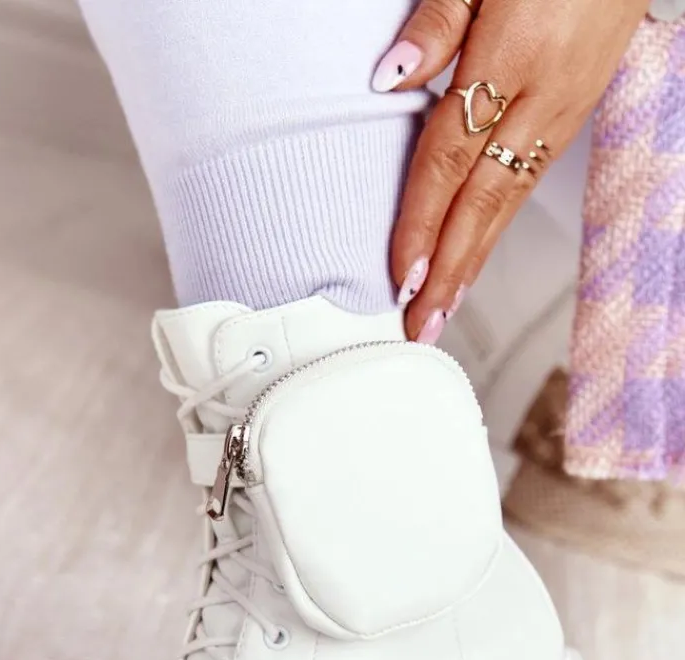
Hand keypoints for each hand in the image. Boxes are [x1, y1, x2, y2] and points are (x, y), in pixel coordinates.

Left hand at [372, 0, 648, 341]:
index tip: (401, 276)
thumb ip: (437, 22)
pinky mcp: (574, 111)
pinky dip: (496, 228)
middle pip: (483, 201)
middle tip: (420, 324)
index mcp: (513, 56)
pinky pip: (527, 182)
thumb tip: (390, 79)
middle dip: (449, 271)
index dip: (423, 223)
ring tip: (442, 307)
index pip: (451, 159)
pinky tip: (475, 253)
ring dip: (472, 261)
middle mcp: (543, 95)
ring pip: (509, 201)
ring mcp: (564, 109)